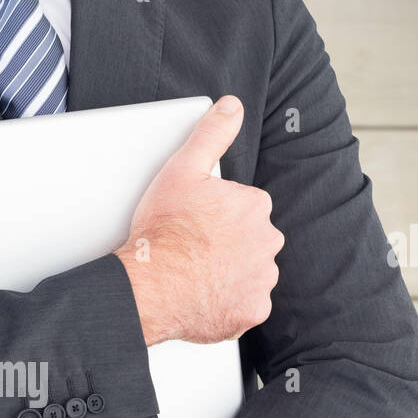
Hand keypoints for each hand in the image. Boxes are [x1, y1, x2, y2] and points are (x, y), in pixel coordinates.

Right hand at [115, 95, 282, 345]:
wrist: (150, 284)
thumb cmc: (162, 231)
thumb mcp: (182, 170)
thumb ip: (211, 135)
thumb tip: (232, 106)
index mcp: (255, 206)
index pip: (244, 209)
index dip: (216, 217)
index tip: (195, 225)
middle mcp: (267, 241)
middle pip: (250, 241)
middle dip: (227, 245)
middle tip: (192, 250)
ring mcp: (261, 278)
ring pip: (249, 273)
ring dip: (229, 273)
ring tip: (195, 273)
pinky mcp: (252, 310)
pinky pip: (245, 304)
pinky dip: (228, 303)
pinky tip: (203, 295)